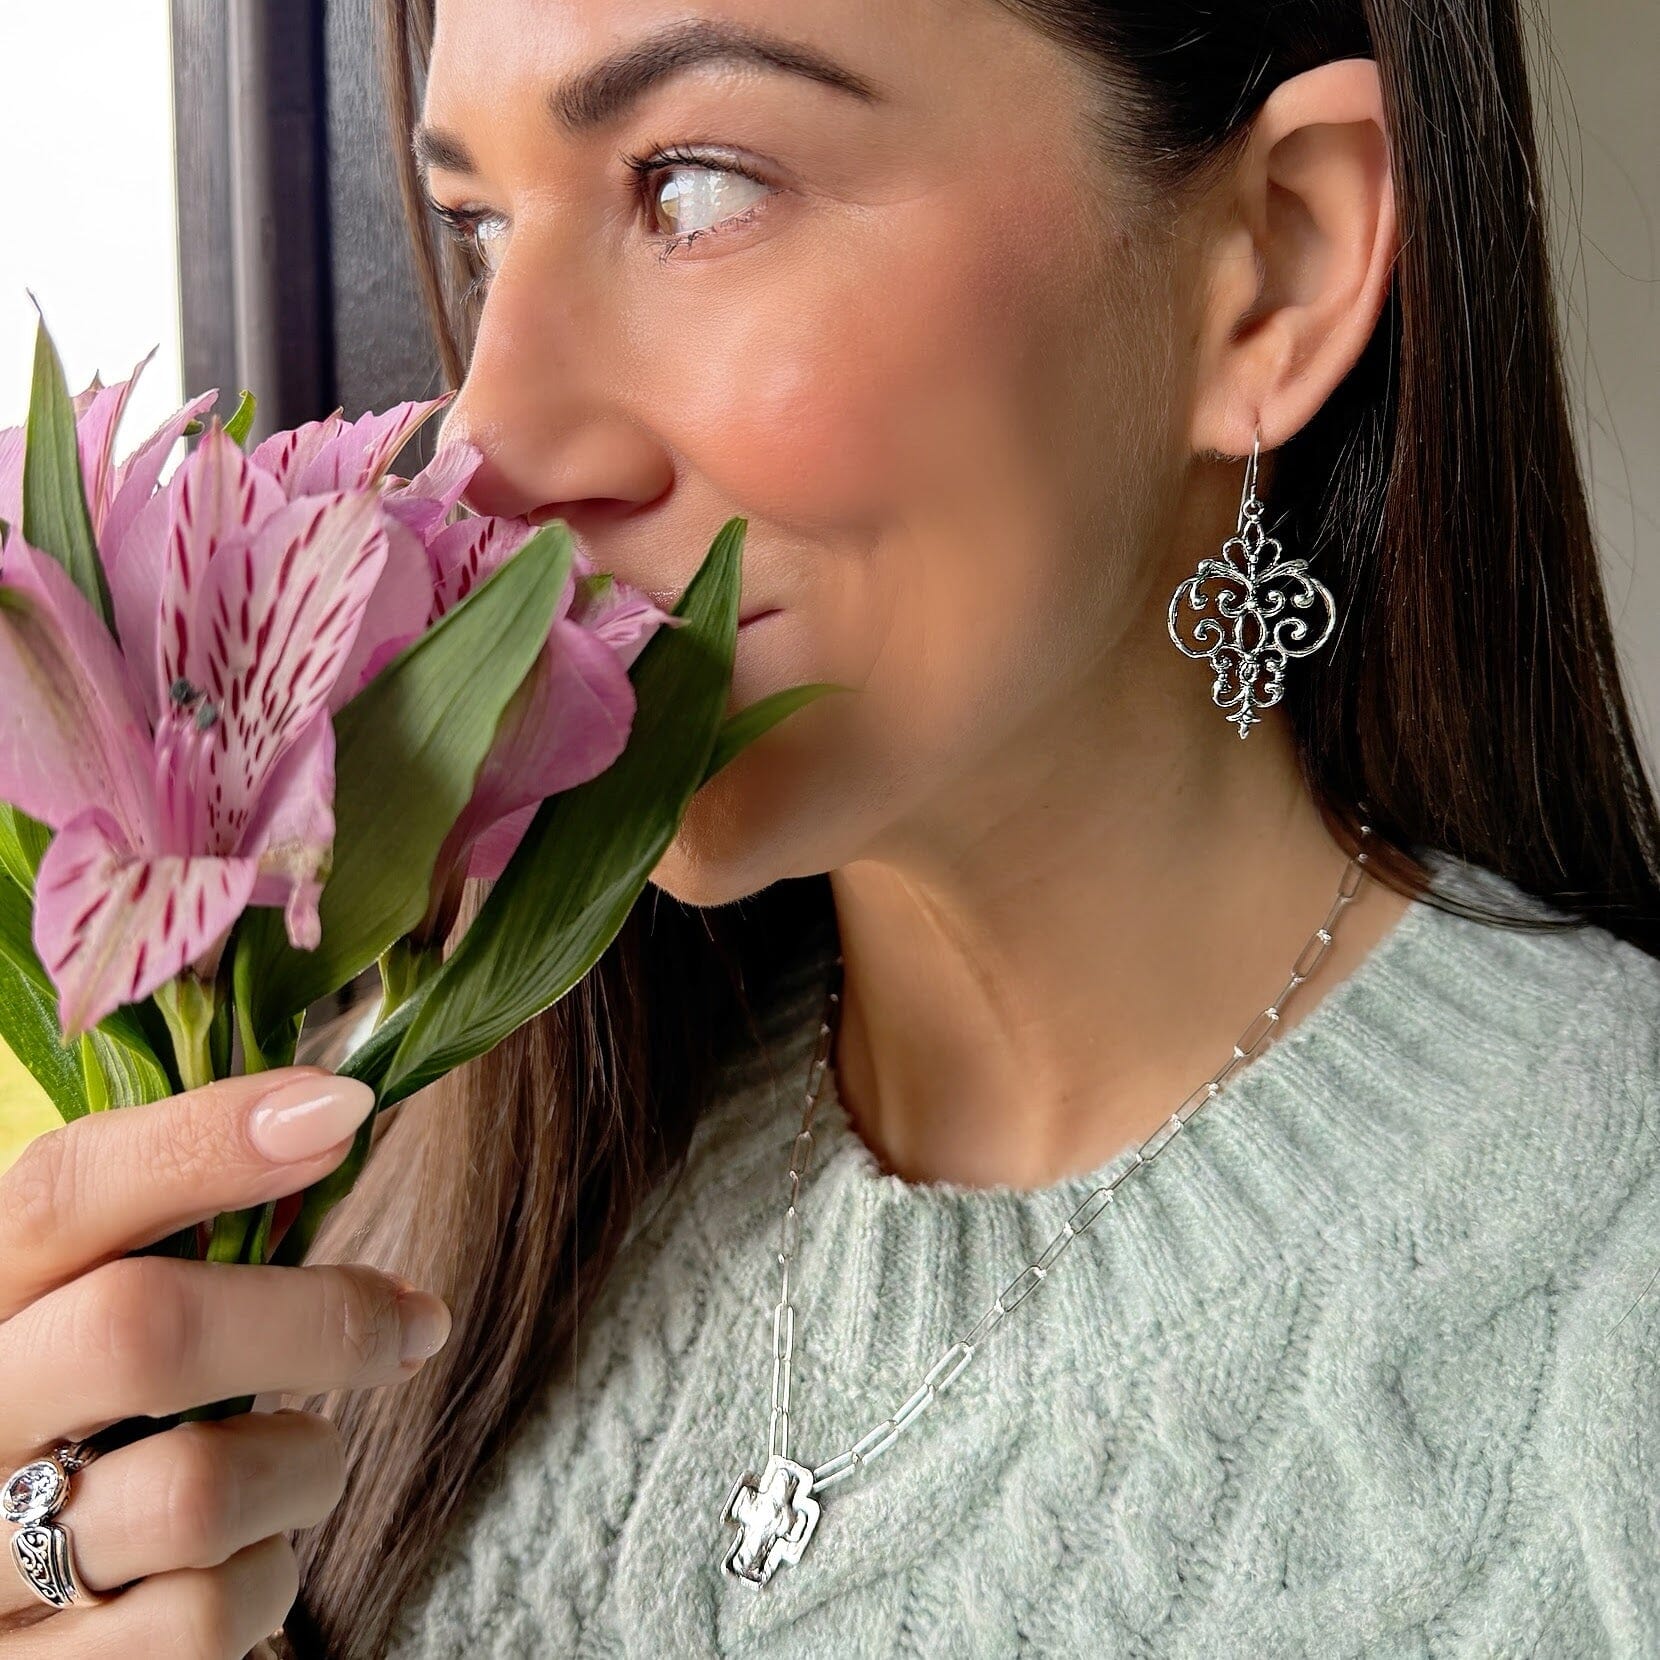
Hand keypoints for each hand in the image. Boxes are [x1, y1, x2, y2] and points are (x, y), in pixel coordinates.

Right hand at [0, 1067, 451, 1654]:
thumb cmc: (70, 1422)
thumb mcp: (82, 1310)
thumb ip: (171, 1231)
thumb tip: (330, 1121)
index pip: (62, 1191)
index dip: (209, 1139)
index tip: (345, 1108)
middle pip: (144, 1331)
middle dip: (318, 1317)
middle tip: (412, 1321)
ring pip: (199, 1489)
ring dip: (304, 1465)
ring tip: (302, 1457)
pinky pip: (205, 1618)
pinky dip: (267, 1578)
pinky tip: (243, 1554)